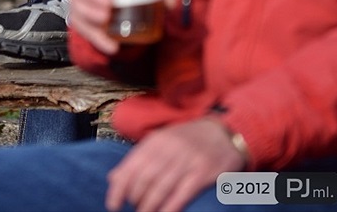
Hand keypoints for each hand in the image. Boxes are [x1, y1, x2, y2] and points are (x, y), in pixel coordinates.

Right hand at [70, 0, 119, 55]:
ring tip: (106, 19)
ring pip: (78, 9)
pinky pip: (84, 31)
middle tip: (109, 4)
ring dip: (91, 14)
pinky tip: (112, 46)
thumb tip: (170, 2)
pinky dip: (98, 39)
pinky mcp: (82, 23)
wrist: (107, 0)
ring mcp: (80, 5)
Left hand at [105, 119, 245, 211]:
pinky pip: (183, 192)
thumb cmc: (188, 140)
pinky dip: (171, 206)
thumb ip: (139, 159)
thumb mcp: (161, 142)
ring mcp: (187, 159)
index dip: (119, 187)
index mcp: (156, 141)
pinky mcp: (203, 171)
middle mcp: (169, 148)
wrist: (224, 133)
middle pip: (145, 178)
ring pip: (161, 187)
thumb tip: (113, 178)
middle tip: (133, 210)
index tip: (112, 205)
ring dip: (149, 205)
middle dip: (135, 199)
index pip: (131, 165)